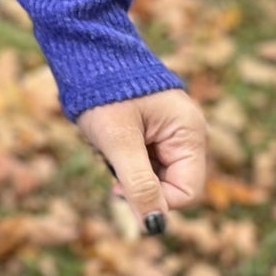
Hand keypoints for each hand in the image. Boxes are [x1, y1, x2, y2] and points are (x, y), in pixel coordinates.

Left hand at [74, 87, 209, 234]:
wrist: (86, 48)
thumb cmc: (103, 93)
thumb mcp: (118, 142)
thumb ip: (139, 184)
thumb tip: (155, 227)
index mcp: (190, 132)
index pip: (187, 191)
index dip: (156, 200)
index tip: (118, 186)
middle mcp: (187, 131)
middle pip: (172, 182)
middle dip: (139, 179)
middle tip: (110, 160)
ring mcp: (171, 127)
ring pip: (156, 171)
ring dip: (130, 167)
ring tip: (109, 140)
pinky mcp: (155, 124)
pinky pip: (146, 155)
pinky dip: (126, 153)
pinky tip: (111, 134)